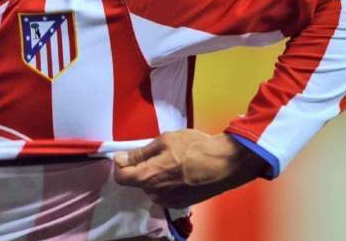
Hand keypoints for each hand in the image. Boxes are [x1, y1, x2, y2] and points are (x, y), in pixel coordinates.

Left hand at [113, 130, 266, 207]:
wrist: (225, 164)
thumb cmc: (194, 148)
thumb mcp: (165, 141)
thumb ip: (140, 153)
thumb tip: (120, 158)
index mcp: (147, 177)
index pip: (120, 177)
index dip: (121, 164)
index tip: (130, 154)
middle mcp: (155, 194)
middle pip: (137, 181)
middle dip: (143, 168)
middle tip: (161, 154)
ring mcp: (169, 201)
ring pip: (152, 187)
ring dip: (157, 176)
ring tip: (175, 162)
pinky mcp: (181, 204)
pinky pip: (166, 193)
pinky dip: (169, 184)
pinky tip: (183, 172)